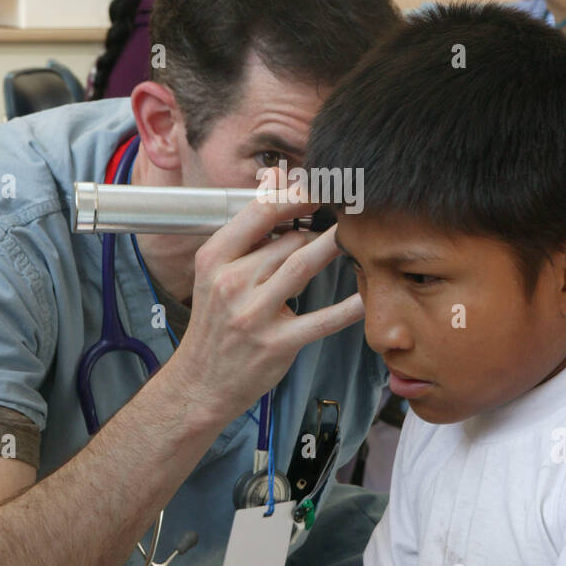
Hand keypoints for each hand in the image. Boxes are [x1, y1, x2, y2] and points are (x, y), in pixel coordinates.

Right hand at [166, 167, 362, 425]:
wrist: (200, 383)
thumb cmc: (215, 324)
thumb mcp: (215, 274)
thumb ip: (248, 234)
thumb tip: (276, 181)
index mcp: (214, 259)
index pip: (259, 212)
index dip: (295, 195)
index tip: (319, 186)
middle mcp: (231, 282)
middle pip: (287, 239)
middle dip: (319, 226)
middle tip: (347, 213)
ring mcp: (253, 314)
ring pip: (303, 265)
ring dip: (334, 246)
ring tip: (359, 232)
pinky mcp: (277, 343)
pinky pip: (321, 319)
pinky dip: (347, 306)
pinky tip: (366, 294)